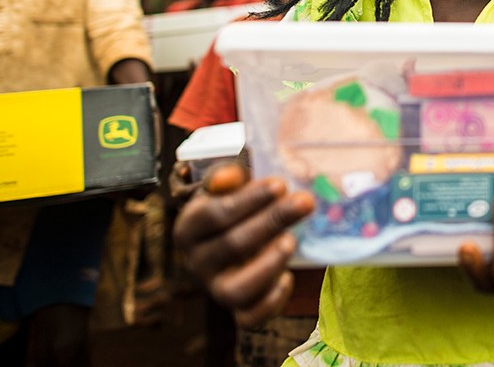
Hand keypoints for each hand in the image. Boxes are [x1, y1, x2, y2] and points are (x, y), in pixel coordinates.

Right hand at [172, 162, 313, 328]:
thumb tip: (229, 177)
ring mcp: (216, 288)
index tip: (280, 184)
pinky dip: (270, 302)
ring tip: (291, 241)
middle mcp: (197, 262)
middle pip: (232, 245)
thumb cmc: (237, 206)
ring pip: (235, 289)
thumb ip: (229, 174)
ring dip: (267, 265)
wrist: (240, 238)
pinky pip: (250, 318)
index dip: (248, 200)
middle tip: (304, 202)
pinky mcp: (238, 310)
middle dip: (272, 221)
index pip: (214, 215)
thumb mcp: (230, 185)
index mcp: (189, 227)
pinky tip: (288, 278)